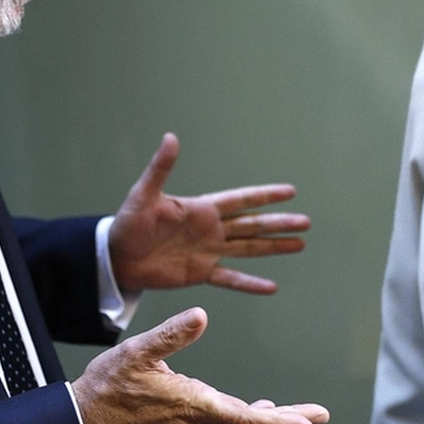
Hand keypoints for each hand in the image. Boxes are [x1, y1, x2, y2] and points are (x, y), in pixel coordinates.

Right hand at [72, 308, 329, 423]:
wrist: (82, 423)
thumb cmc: (107, 386)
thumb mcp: (136, 351)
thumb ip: (171, 334)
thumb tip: (201, 315)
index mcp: (194, 404)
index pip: (248, 418)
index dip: (282, 420)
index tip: (308, 423)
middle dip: (287, 420)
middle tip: (317, 417)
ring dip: (266, 422)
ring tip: (291, 413)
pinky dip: (243, 423)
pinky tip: (248, 410)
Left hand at [109, 133, 308, 294]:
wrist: (116, 258)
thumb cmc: (128, 223)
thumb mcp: (144, 194)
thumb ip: (161, 168)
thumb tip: (170, 137)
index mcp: (202, 209)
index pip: (241, 200)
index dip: (265, 196)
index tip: (290, 191)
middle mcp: (210, 229)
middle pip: (253, 225)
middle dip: (279, 223)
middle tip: (306, 222)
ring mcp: (208, 252)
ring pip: (249, 248)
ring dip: (274, 247)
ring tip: (300, 245)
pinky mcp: (200, 273)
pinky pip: (230, 279)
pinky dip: (250, 283)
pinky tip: (271, 287)